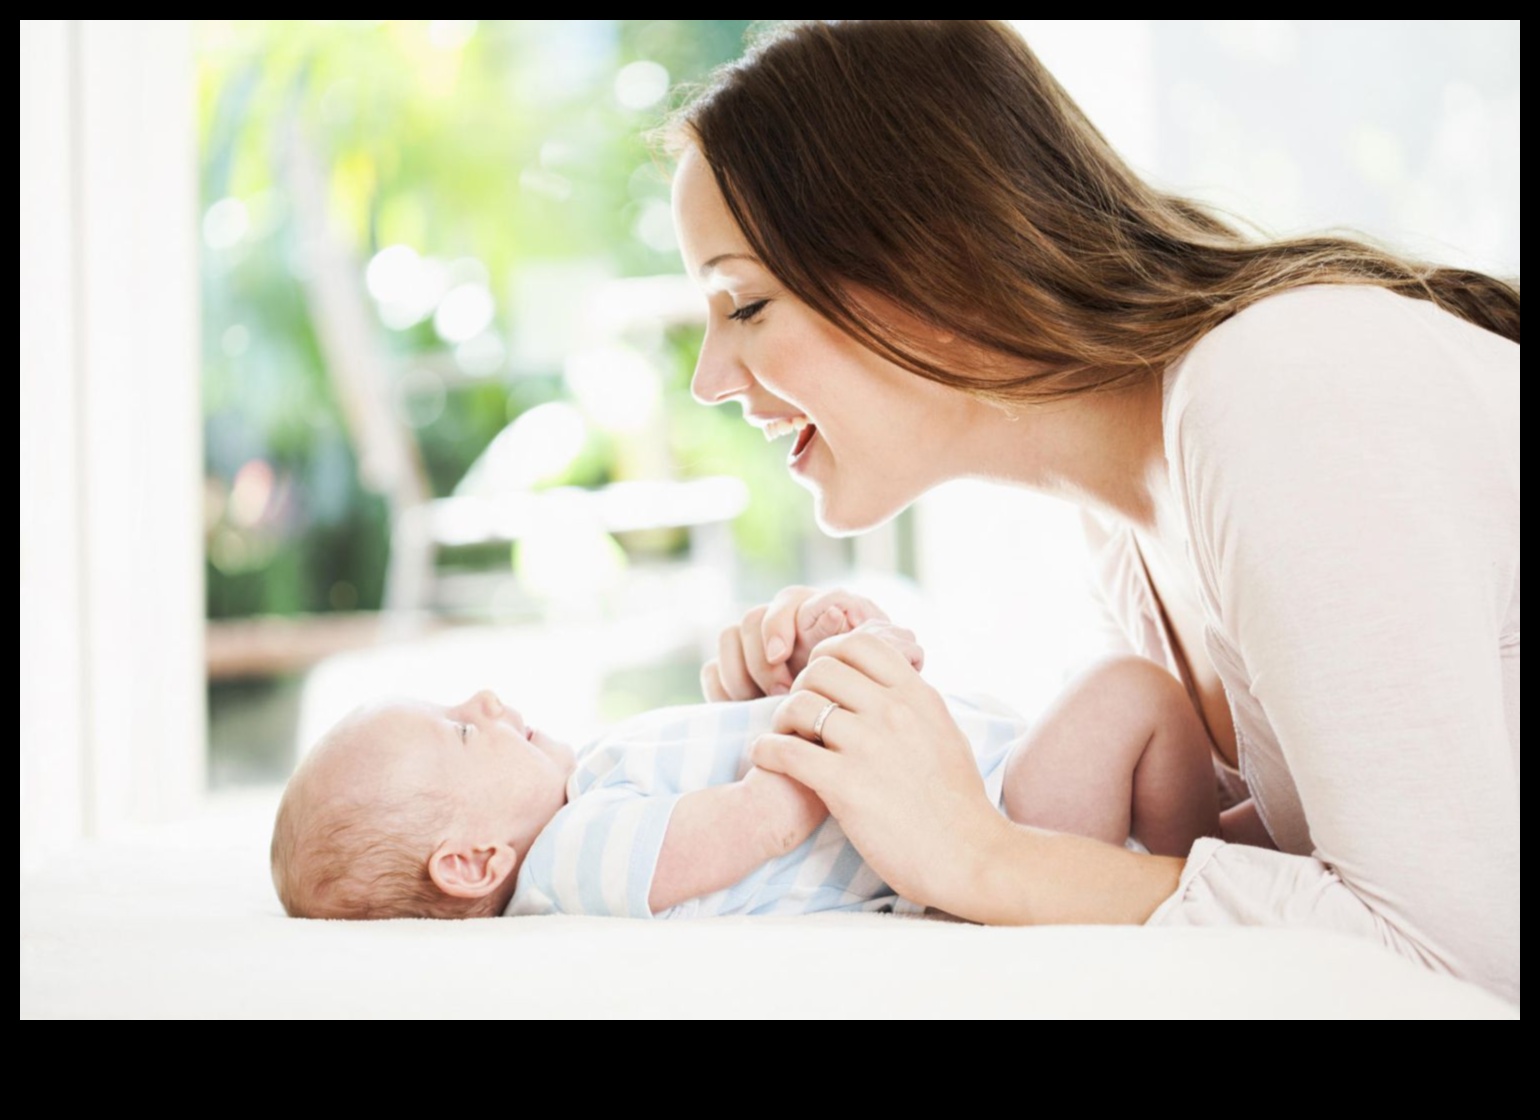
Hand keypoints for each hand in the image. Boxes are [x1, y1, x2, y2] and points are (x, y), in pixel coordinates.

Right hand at [700, 586, 922, 700]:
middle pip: (754, 618)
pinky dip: (722, 688)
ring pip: (730, 638)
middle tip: (778, 692)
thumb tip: (852, 616)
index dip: (780, 624)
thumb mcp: (886, 673)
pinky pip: (714, 669)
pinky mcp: (740, 677)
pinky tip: (744, 709)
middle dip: (761, 657)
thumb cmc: (877, 700)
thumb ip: (880, 646)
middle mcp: (788, 625)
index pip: (791, 602)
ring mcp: (760, 650)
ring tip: (762, 704)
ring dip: (741, 672)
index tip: (781, 654)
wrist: (860, 736)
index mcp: (822, 615)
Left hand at [752, 630, 1003, 911]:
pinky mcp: (844, 785)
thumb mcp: (945, 733)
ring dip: (782, 719)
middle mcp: (893, 711)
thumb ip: (914, 704)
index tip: (822, 678)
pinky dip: (767, 751)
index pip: (859, 643)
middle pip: (821, 669)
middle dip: (802, 687)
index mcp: (918, 695)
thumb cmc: (958, 802)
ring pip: (799, 705)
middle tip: (801, 714)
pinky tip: (768, 758)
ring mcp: (868, 746)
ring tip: (785, 737)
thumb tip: (887, 684)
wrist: (969, 856)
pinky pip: (786, 751)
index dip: (830, 654)